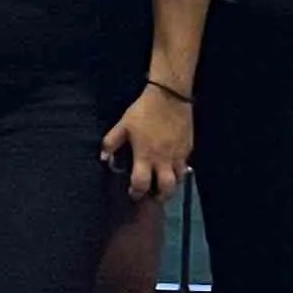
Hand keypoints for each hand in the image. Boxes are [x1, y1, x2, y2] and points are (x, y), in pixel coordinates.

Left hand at [103, 85, 194, 200]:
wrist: (170, 96)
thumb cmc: (144, 111)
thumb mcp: (123, 125)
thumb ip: (111, 142)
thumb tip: (104, 158)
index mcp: (145, 156)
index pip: (141, 183)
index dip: (136, 192)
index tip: (133, 193)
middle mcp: (164, 160)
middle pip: (166, 188)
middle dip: (160, 196)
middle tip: (154, 195)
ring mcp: (178, 154)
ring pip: (180, 179)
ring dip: (172, 184)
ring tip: (164, 182)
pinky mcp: (188, 147)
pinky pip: (185, 164)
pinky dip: (179, 169)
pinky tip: (173, 165)